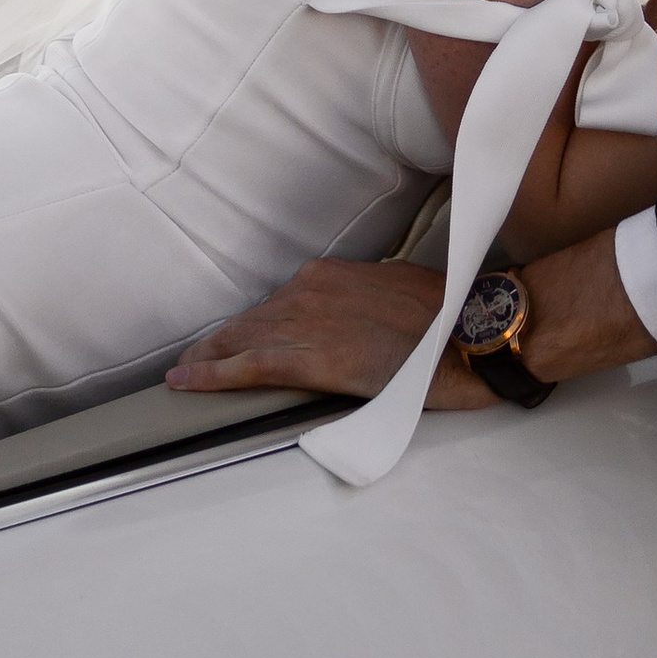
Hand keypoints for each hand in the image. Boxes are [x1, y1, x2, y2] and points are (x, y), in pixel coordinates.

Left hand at [166, 260, 493, 408]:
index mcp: (331, 276)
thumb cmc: (449, 315)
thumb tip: (361, 319)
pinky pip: (249, 366)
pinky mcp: (311, 358)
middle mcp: (310, 290)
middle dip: (221, 341)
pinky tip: (188, 382)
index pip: (277, 303)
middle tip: (193, 360)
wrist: (472, 330)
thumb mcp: (399, 293)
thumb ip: (367, 304)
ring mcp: (307, 322)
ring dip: (210, 357)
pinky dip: (213, 374)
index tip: (233, 337)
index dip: (251, 324)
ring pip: (242, 340)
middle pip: (252, 320)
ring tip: (184, 373)